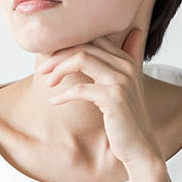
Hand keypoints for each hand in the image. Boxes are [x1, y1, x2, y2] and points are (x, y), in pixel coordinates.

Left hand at [38, 28, 162, 169]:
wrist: (139, 146)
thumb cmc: (125, 119)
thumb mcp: (122, 88)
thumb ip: (121, 64)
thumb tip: (129, 35)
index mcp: (126, 61)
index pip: (94, 39)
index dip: (69, 45)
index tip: (52, 59)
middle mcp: (126, 66)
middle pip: (85, 46)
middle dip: (59, 56)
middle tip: (43, 70)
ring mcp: (121, 80)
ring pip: (82, 59)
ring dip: (59, 69)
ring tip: (48, 82)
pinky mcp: (114, 98)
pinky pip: (80, 89)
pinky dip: (63, 94)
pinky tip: (54, 101)